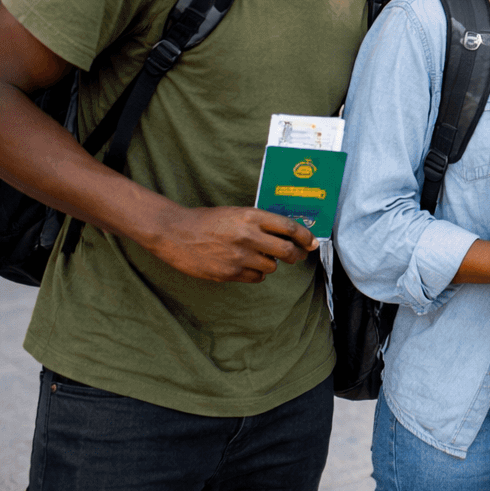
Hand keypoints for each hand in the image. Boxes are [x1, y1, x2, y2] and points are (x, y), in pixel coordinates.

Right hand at [143, 205, 316, 283]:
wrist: (174, 232)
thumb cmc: (207, 220)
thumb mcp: (236, 212)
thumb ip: (260, 223)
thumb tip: (287, 235)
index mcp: (251, 217)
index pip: (290, 228)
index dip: (306, 237)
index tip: (313, 242)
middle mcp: (248, 236)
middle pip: (287, 251)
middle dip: (296, 255)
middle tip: (297, 255)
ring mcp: (239, 256)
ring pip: (271, 267)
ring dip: (270, 264)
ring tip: (257, 257)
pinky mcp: (229, 273)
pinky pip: (255, 278)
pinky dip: (255, 274)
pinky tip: (245, 266)